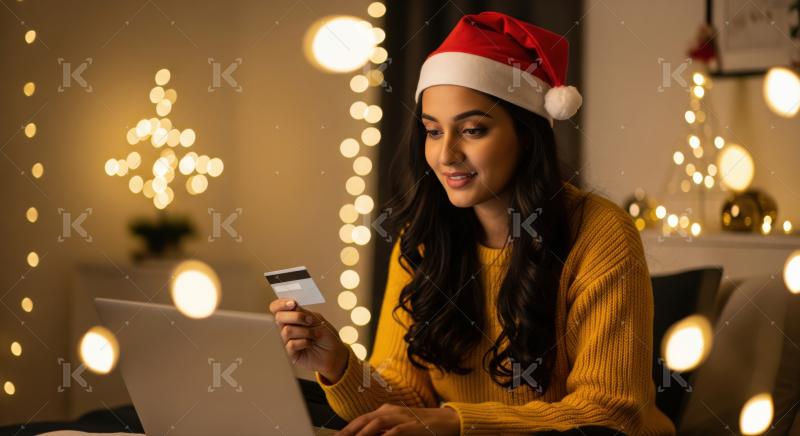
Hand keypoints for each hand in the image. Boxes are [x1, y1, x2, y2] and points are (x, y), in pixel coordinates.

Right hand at [268, 298, 348, 382]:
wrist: (334, 353)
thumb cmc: (326, 337)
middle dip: (296, 317)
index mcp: (293, 317)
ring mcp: (287, 340)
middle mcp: (288, 327)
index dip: (281, 304)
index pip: (277, 307)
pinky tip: (310, 344)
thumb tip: (292, 306)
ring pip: (287, 331)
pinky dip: (304, 342)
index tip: (293, 303)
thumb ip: (303, 313)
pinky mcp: (290, 353)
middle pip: (279, 317)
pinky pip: (291, 344)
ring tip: (315, 335)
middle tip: (309, 321)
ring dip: (305, 331)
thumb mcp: (317, 320)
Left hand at [335, 403, 459, 435]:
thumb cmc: (422, 427)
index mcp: (385, 411)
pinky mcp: (411, 425)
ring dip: (361, 434)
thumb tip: (365, 435)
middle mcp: (390, 411)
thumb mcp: (399, 428)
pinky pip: (394, 432)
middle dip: (348, 432)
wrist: (447, 421)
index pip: (361, 420)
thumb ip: (383, 432)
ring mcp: (400, 417)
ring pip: (375, 424)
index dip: (346, 430)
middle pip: (363, 421)